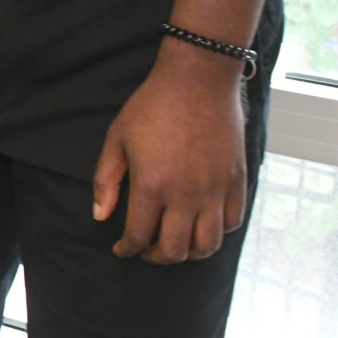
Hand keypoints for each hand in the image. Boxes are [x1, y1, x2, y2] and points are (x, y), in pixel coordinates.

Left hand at [90, 46, 248, 263]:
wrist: (198, 80)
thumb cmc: (152, 106)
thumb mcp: (117, 139)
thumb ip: (106, 181)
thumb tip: (101, 216)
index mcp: (151, 186)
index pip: (138, 237)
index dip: (126, 250)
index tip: (121, 249)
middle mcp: (186, 195)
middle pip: (174, 251)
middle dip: (156, 257)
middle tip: (147, 250)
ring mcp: (214, 190)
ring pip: (207, 245)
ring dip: (188, 252)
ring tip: (175, 242)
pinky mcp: (236, 181)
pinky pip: (232, 223)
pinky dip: (217, 232)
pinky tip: (201, 223)